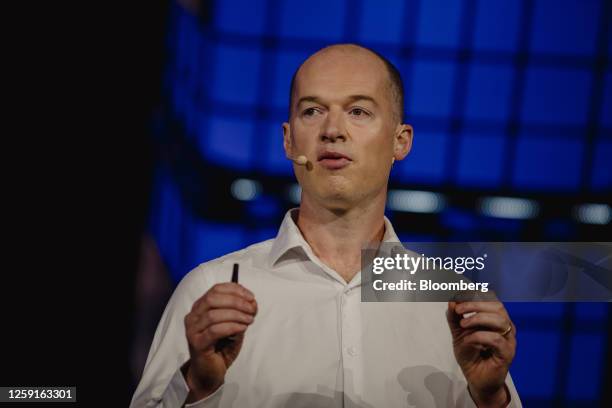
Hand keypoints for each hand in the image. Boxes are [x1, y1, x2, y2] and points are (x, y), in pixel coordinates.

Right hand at [183, 283, 257, 401]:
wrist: (209, 371)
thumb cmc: (221, 347)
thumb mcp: (233, 325)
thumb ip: (239, 312)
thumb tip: (251, 302)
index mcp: (200, 307)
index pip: (216, 289)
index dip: (235, 290)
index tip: (251, 297)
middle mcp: (193, 316)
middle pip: (213, 298)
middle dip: (237, 301)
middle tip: (252, 309)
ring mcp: (192, 330)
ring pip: (214, 314)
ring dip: (236, 315)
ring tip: (249, 320)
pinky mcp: (196, 344)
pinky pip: (214, 330)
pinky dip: (231, 327)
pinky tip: (241, 328)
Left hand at [446, 299, 515, 406]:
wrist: (476, 379)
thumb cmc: (471, 354)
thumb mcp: (458, 333)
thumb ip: (454, 317)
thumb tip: (452, 299)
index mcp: (495, 319)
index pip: (491, 299)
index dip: (475, 295)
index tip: (458, 295)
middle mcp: (505, 327)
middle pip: (497, 306)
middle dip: (475, 304)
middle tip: (458, 309)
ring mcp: (509, 340)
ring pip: (499, 320)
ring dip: (477, 318)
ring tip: (462, 325)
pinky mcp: (507, 354)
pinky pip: (496, 340)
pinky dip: (479, 337)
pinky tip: (468, 340)